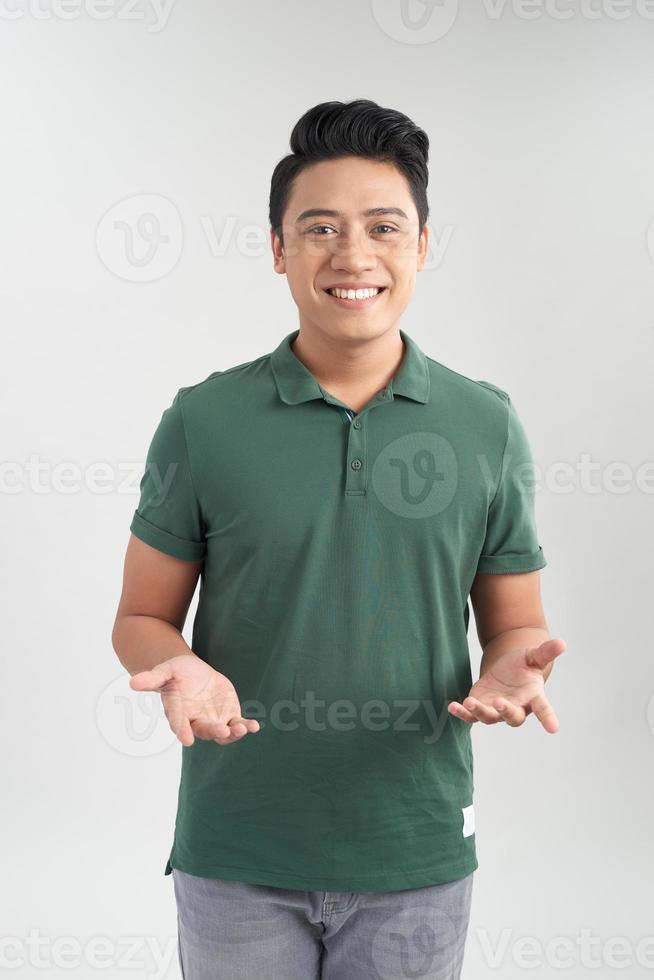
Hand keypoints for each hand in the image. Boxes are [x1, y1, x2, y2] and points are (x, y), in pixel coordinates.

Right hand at [129, 654, 259, 746]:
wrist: (192, 672)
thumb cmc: (176, 672)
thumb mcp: (165, 670)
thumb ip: (152, 678)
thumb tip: (132, 682)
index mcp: (178, 712)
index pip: (179, 724)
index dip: (182, 730)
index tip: (187, 739)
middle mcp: (196, 721)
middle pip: (204, 729)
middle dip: (213, 730)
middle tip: (221, 730)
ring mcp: (214, 720)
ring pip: (223, 732)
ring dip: (233, 733)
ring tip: (243, 728)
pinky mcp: (228, 715)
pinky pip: (238, 724)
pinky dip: (246, 726)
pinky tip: (255, 726)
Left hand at [447, 637, 565, 733]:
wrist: (506, 670)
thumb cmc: (523, 666)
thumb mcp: (533, 656)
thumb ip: (545, 652)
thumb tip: (562, 642)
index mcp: (533, 696)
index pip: (543, 708)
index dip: (548, 718)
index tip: (554, 729)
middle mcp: (516, 707)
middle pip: (513, 717)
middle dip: (506, 712)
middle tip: (500, 703)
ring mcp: (497, 710)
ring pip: (489, 717)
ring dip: (480, 711)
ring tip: (470, 701)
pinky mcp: (481, 707)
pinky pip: (470, 716)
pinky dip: (462, 712)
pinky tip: (452, 706)